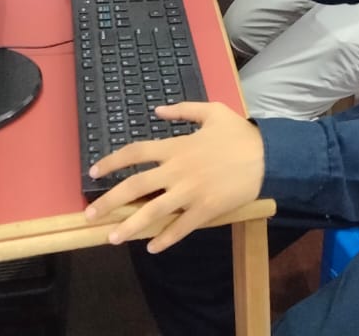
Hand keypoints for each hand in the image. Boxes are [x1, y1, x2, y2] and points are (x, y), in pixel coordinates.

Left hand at [83, 102, 264, 252]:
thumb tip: (157, 111)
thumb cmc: (239, 133)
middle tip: (90, 215)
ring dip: (130, 226)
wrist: (268, 156)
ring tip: (112, 238)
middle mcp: (177, 170)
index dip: (112, 162)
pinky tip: (152, 247)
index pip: (135, 153)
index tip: (94, 172)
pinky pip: (181, 227)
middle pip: (136, 186)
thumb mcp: (212, 111)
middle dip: (109, 201)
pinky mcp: (206, 209)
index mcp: (176, 146)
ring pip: (153, 212)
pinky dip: (165, 239)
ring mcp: (191, 192)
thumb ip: (183, 110)